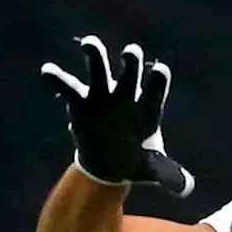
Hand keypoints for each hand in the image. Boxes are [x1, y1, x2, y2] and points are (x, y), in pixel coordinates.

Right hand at [40, 35, 194, 196]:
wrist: (110, 164)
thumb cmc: (135, 160)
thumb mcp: (150, 169)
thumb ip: (168, 174)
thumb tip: (185, 188)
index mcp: (148, 107)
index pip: (156, 87)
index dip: (158, 80)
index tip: (159, 71)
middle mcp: (126, 95)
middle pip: (130, 72)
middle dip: (130, 62)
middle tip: (130, 52)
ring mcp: (102, 96)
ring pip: (99, 72)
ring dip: (95, 56)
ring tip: (90, 43)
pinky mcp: (81, 103)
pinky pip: (68, 88)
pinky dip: (57, 80)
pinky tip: (47, 71)